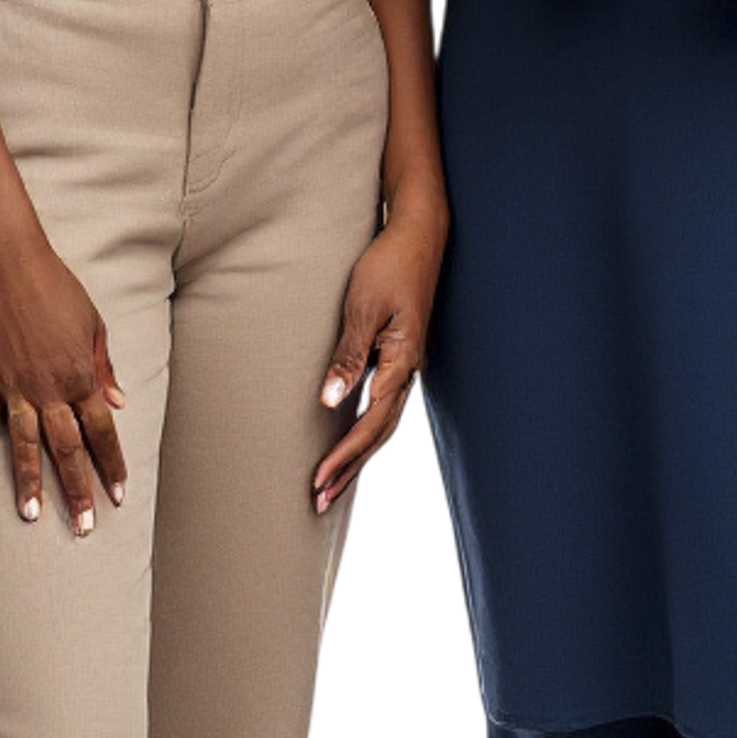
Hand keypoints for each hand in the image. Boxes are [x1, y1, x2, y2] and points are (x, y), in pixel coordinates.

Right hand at [0, 233, 131, 536]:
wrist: (7, 262)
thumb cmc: (56, 287)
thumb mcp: (92, 323)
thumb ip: (103, 367)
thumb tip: (118, 404)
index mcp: (79, 375)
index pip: (101, 433)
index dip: (110, 466)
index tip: (116, 496)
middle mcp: (49, 388)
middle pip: (66, 450)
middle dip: (77, 491)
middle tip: (83, 527)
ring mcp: (13, 385)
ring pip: (23, 445)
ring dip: (29, 482)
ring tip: (31, 516)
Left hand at [313, 205, 445, 515]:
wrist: (419, 236)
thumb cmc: (389, 266)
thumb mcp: (363, 307)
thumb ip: (349, 356)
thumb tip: (330, 402)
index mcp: (402, 363)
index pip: (368, 424)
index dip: (343, 457)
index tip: (318, 483)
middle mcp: (408, 371)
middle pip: (377, 433)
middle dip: (349, 469)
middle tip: (319, 502)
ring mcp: (406, 365)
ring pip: (381, 422)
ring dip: (357, 455)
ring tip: (332, 483)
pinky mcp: (399, 356)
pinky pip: (382, 403)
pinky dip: (365, 429)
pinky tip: (351, 439)